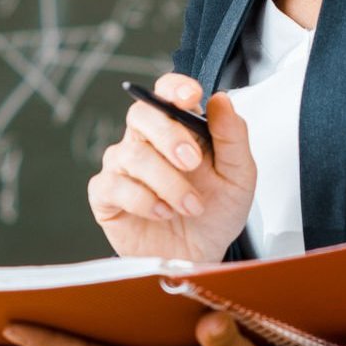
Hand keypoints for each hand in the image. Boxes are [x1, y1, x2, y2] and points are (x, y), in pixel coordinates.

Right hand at [88, 70, 255, 265]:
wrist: (201, 257)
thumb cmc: (215, 214)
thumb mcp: (239, 176)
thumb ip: (233, 137)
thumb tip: (221, 100)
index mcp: (177, 128)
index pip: (165, 92)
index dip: (173, 88)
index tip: (190, 96)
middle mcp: (145, 142)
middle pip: (141, 115)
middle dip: (169, 136)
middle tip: (193, 162)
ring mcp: (122, 167)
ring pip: (132, 155)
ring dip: (168, 182)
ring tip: (191, 206)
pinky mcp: (106, 196)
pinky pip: (113, 186)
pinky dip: (143, 200)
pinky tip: (163, 212)